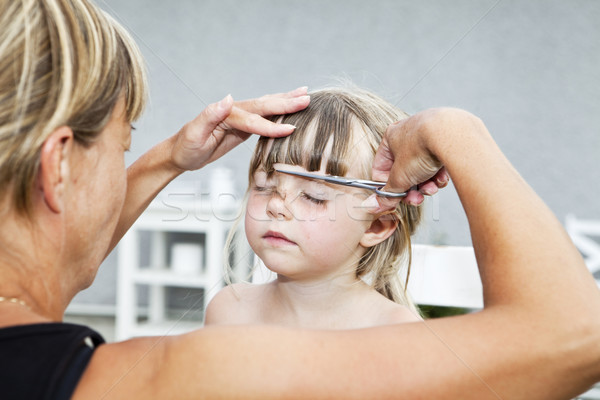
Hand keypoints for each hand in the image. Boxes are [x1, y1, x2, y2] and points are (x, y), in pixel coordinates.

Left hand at [170, 87, 309, 170]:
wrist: (180, 154)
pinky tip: (288, 108)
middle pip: (263, 106)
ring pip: (266, 107)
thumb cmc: (186, 147)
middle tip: (307, 98)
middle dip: (286, 103)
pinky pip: (264, 117)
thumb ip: (210, 115)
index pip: (252, 119)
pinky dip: (278, 111)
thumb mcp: (194, 133)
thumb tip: (227, 98)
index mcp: (225, 114)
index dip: (271, 125)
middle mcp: (234, 112)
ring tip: (304, 93)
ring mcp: (239, 118)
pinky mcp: (242, 126)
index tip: (290, 128)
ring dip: (285, 100)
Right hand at [366, 109, 454, 211]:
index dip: (388, 187)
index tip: (395, 199)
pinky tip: (441, 178)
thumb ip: (388, 193)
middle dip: (411, 188)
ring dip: (426, 184)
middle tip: (416, 198)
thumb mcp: (400, 177)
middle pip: (404, 171)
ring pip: (421, 170)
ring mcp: (427, 136)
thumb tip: (375, 205)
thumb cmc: (421, 147)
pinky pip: (437, 164)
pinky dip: (438, 174)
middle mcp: (408, 135)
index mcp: (390, 138)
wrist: (452, 136)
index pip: (381, 168)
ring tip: (432, 188)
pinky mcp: (445, 141)